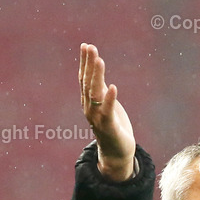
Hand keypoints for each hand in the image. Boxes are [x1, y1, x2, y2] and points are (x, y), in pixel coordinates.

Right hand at [79, 43, 135, 179]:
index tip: (86, 45)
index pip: (84, 79)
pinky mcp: (110, 128)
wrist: (116, 153)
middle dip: (89, 65)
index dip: (85, 62)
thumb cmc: (112, 126)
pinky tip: (113, 87)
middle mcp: (90, 109)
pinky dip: (110, 100)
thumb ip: (100, 86)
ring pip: (95, 95)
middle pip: (88, 83)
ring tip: (100, 61)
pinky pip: (108, 112)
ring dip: (97, 77)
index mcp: (88, 102)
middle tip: (91, 47)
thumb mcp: (105, 102)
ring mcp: (98, 119)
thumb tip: (96, 66)